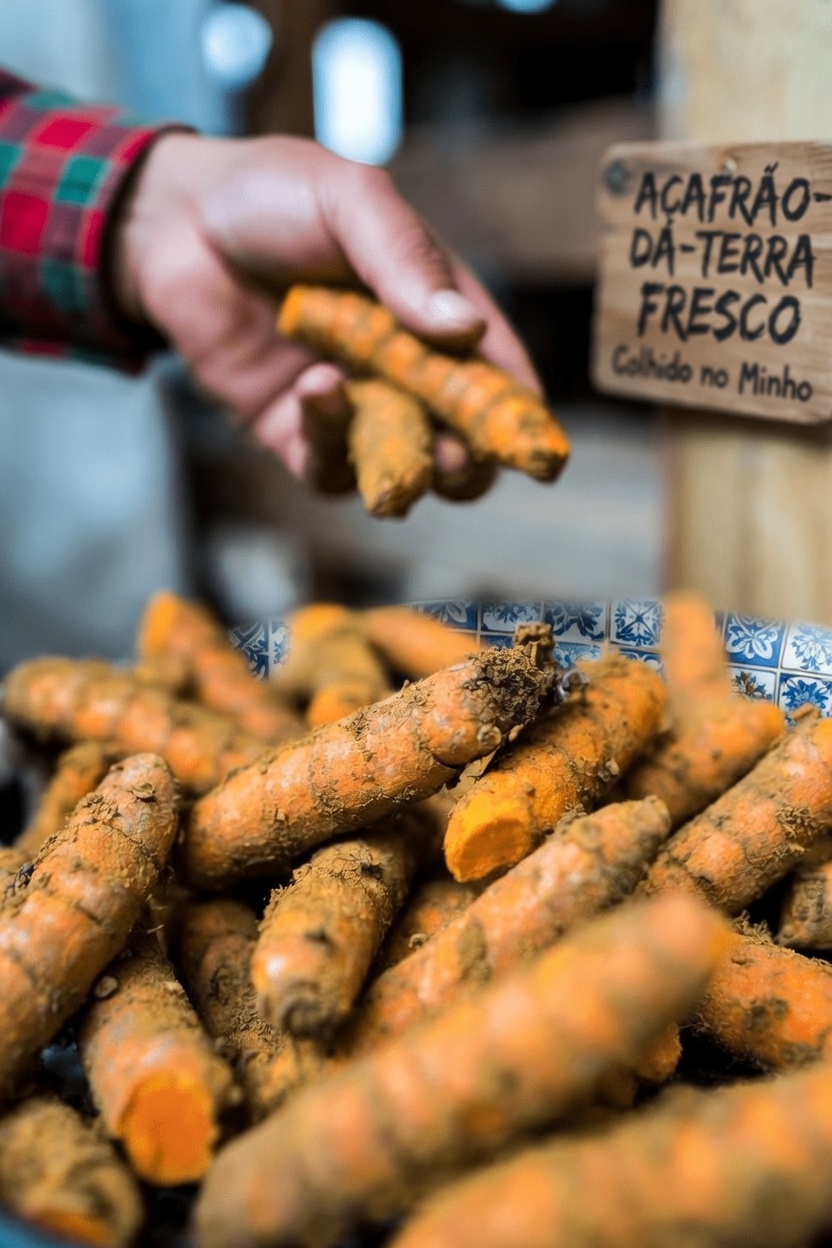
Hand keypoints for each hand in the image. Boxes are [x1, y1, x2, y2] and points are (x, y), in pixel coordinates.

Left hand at [112, 132, 541, 482]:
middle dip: (468, 462)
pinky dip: (329, 441)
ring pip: (398, 469)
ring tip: (403, 446)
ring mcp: (348, 405)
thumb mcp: (351, 202)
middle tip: (460, 458)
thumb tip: (468, 331)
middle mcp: (400, 368)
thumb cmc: (272, 196)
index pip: (494, 371)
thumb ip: (407, 262)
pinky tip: (316, 389)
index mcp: (434, 311)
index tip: (537, 442)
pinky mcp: (293, 432)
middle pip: (458, 441)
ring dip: (406, 466)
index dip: (519, 411)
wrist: (172, 221)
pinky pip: (326, 468)